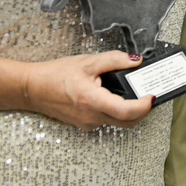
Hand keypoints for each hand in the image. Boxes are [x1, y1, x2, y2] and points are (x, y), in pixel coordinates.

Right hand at [22, 51, 152, 130]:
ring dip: (131, 111)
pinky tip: (115, 96)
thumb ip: (114, 60)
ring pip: (118, 122)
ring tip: (136, 93)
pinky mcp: (85, 124)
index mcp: (92, 100)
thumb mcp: (87, 62)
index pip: (125, 111)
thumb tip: (135, 60)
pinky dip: (117, 111)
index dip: (143, 106)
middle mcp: (91, 117)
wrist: (33, 89)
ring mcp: (88, 123)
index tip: (152, 96)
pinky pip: (107, 120)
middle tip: (149, 95)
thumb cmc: (56, 75)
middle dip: (143, 110)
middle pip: (127, 122)